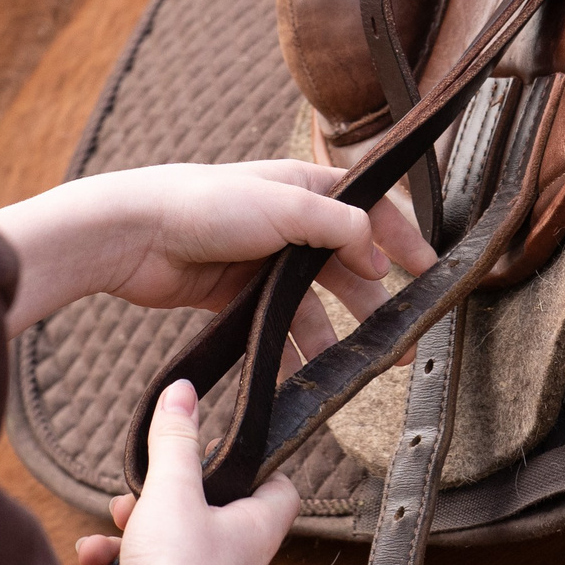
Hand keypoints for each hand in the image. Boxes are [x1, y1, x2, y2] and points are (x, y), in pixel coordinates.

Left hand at [0, 161, 434, 359]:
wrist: (134, 234)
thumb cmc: (204, 204)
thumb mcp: (284, 206)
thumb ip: (338, 227)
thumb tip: (379, 255)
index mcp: (305, 188)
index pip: (369, 211)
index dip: (402, 239)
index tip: (430, 271)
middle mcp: (289, 222)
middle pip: (346, 267)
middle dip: (374, 306)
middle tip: (396, 346)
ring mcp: (264, 260)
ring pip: (313, 306)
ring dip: (333, 339)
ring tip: (348, 374)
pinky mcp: (238, 295)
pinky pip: (278, 327)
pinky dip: (293, 351)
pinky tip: (302, 376)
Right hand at [64, 380, 296, 564]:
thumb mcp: (172, 494)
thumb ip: (174, 443)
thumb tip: (183, 392)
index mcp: (254, 531)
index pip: (278, 488)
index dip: (252, 464)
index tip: (216, 448)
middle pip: (204, 516)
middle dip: (154, 505)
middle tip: (127, 502)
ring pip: (166, 553)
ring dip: (124, 542)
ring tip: (98, 545)